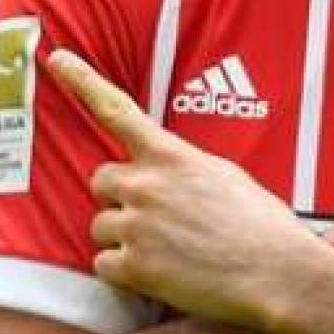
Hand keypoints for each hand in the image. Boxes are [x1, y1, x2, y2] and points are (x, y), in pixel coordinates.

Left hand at [48, 50, 326, 330]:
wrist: (276, 272)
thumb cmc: (260, 224)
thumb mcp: (225, 175)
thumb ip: (184, 167)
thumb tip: (164, 171)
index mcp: (171, 156)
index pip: (117, 110)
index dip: (83, 81)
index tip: (57, 59)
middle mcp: (147, 185)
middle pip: (100, 180)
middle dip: (118, 196)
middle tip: (154, 217)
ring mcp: (137, 226)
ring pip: (100, 226)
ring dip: (123, 237)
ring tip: (168, 250)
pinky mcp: (134, 267)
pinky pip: (104, 265)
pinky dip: (125, 272)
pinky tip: (162, 274)